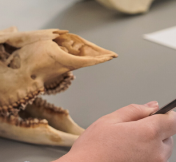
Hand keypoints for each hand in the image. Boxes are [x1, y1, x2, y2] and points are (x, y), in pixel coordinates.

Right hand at [55, 102, 175, 161]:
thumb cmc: (93, 148)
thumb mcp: (109, 120)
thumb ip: (134, 110)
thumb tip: (152, 106)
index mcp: (148, 133)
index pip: (172, 120)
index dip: (165, 115)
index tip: (156, 114)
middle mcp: (156, 151)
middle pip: (168, 136)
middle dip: (154, 130)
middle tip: (130, 130)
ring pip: (161, 149)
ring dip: (150, 144)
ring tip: (125, 144)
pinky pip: (153, 159)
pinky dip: (144, 155)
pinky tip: (126, 154)